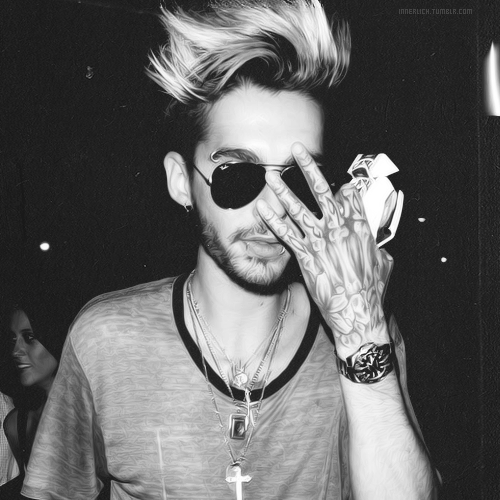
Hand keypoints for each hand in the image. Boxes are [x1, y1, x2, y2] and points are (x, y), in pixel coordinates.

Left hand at [257, 143, 393, 359]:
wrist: (358, 312)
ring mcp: (319, 241)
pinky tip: (261, 208)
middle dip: (308, 167)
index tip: (339, 181)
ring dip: (283, 190)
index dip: (344, 184)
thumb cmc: (373, 289)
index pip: (350, 194)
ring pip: (298, 209)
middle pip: (322, 191)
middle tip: (297, 149)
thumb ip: (376, 244)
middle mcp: (337, 228)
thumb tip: (375, 239)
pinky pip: (286, 234)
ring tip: (271, 175)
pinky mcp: (305, 256)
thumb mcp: (384, 260)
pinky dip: (273, 220)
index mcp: (359, 226)